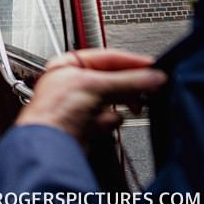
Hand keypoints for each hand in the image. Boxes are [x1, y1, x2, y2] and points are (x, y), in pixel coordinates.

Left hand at [16, 49, 166, 142]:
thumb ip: (128, 81)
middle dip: (130, 85)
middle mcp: (73, 83)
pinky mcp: (86, 125)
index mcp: (68, 65)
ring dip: (123, 103)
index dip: (131, 62)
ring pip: (112, 99)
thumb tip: (153, 76)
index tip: (153, 67)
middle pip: (112, 79)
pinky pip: (107, 119)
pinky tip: (108, 122)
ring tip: (135, 106)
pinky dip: (111, 121)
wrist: (50, 145)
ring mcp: (79, 105)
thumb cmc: (54, 111)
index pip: (106, 58)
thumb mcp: (96, 86)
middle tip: (151, 87)